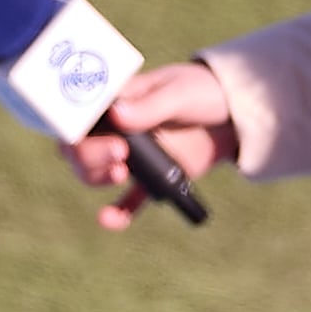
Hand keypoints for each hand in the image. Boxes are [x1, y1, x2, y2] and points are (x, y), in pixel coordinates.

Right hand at [67, 62, 237, 230]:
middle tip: (118, 155)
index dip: (74, 127)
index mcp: (117, 101)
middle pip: (79, 148)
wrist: (236, 115)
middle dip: (88, 157)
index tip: (93, 134)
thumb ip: (150, 106)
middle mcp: (116, 129)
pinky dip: (117, 213)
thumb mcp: (179, 92)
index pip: (79, 115)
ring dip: (96, 178)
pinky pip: (127, 201)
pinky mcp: (151, 178)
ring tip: (119, 175)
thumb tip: (117, 116)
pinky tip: (109, 220)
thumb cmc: (204, 91)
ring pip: (95, 173)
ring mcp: (132, 156)